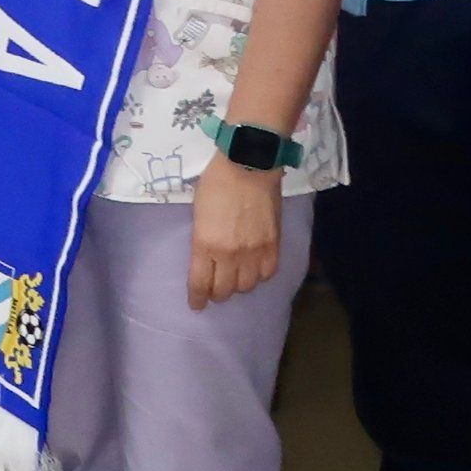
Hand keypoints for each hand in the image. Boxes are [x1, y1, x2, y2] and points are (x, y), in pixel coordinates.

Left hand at [188, 156, 281, 310]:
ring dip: (239, 285)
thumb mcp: (198, 212)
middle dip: (217, 294)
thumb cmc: (216, 182)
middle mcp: (229, 254)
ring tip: (236, 277)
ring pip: (247, 286)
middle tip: (216, 289)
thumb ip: (202, 238)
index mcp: (205, 244)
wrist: (250, 165)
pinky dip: (260, 275)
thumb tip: (207, 254)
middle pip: (224, 290)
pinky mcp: (274, 245)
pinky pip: (267, 273)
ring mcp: (254, 251)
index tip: (197, 305)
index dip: (198, 299)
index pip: (200, 284)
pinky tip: (255, 269)